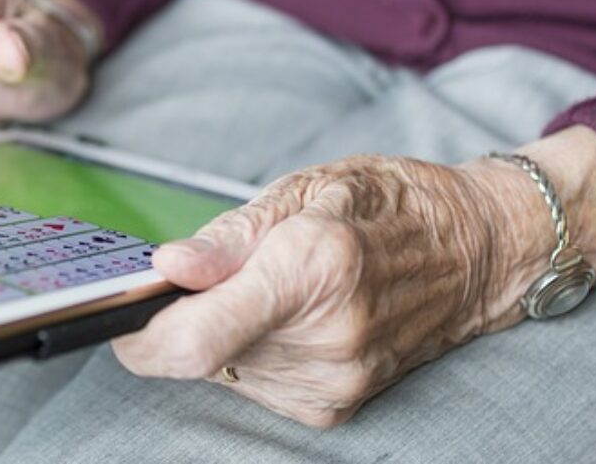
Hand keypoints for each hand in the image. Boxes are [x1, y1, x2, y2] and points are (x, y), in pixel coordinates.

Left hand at [112, 137, 595, 427]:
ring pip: (223, 369)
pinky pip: (256, 382)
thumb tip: (165, 268)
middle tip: (200, 276)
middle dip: (180, 317)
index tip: (119, 312)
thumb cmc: (389, 205)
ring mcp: (335, 381)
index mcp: (311, 270)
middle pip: (199, 354)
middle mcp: (325, 339)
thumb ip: (228, 237)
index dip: (137, 335)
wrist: (476, 251)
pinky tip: (287, 317)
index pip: (192, 339)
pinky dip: (251, 350)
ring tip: (266, 288)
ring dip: (219, 332)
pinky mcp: (335, 406)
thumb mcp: (305, 189)